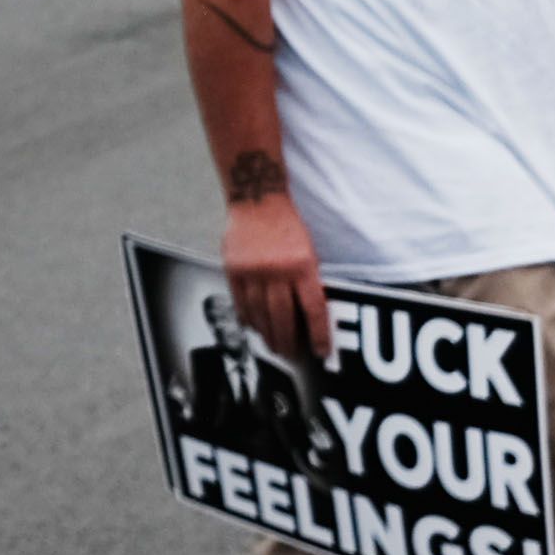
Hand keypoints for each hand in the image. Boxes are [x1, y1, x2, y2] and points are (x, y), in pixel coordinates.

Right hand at [218, 190, 326, 379]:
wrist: (257, 199)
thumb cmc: (288, 226)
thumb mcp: (308, 250)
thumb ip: (308, 280)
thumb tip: (310, 316)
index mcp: (302, 265)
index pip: (313, 308)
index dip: (318, 334)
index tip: (321, 351)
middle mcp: (278, 270)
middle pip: (284, 317)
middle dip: (289, 341)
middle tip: (292, 356)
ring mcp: (253, 271)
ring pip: (260, 314)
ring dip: (268, 334)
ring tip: (274, 347)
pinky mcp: (234, 269)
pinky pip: (241, 302)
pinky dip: (248, 318)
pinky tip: (254, 327)